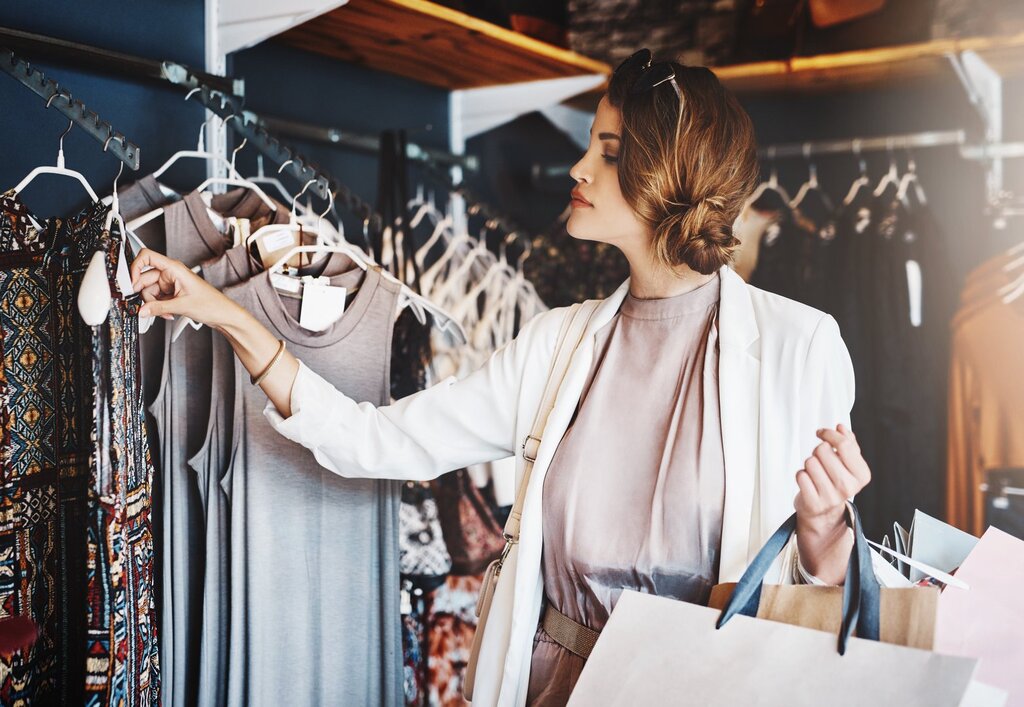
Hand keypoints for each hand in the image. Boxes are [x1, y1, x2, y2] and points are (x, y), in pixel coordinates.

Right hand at [130, 249, 239, 328]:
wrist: (223, 314)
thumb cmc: (211, 304)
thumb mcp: (181, 306)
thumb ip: (158, 308)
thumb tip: (141, 310)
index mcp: (174, 268)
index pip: (147, 257)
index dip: (135, 267)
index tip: (131, 282)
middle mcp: (171, 274)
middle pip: (145, 279)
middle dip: (146, 295)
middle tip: (146, 306)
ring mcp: (171, 284)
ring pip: (150, 291)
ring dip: (153, 304)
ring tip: (165, 312)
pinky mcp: (172, 293)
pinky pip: (157, 299)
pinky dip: (159, 307)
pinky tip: (168, 313)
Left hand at [794, 424, 871, 582]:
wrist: (824, 513)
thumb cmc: (835, 483)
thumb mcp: (847, 464)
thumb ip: (848, 444)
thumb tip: (841, 427)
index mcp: (861, 475)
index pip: (844, 444)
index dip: (829, 434)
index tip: (822, 433)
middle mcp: (848, 486)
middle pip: (823, 450)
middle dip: (818, 451)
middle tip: (821, 461)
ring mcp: (831, 496)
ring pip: (810, 462)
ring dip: (809, 465)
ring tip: (815, 474)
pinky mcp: (814, 503)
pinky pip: (800, 475)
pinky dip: (801, 476)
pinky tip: (808, 483)